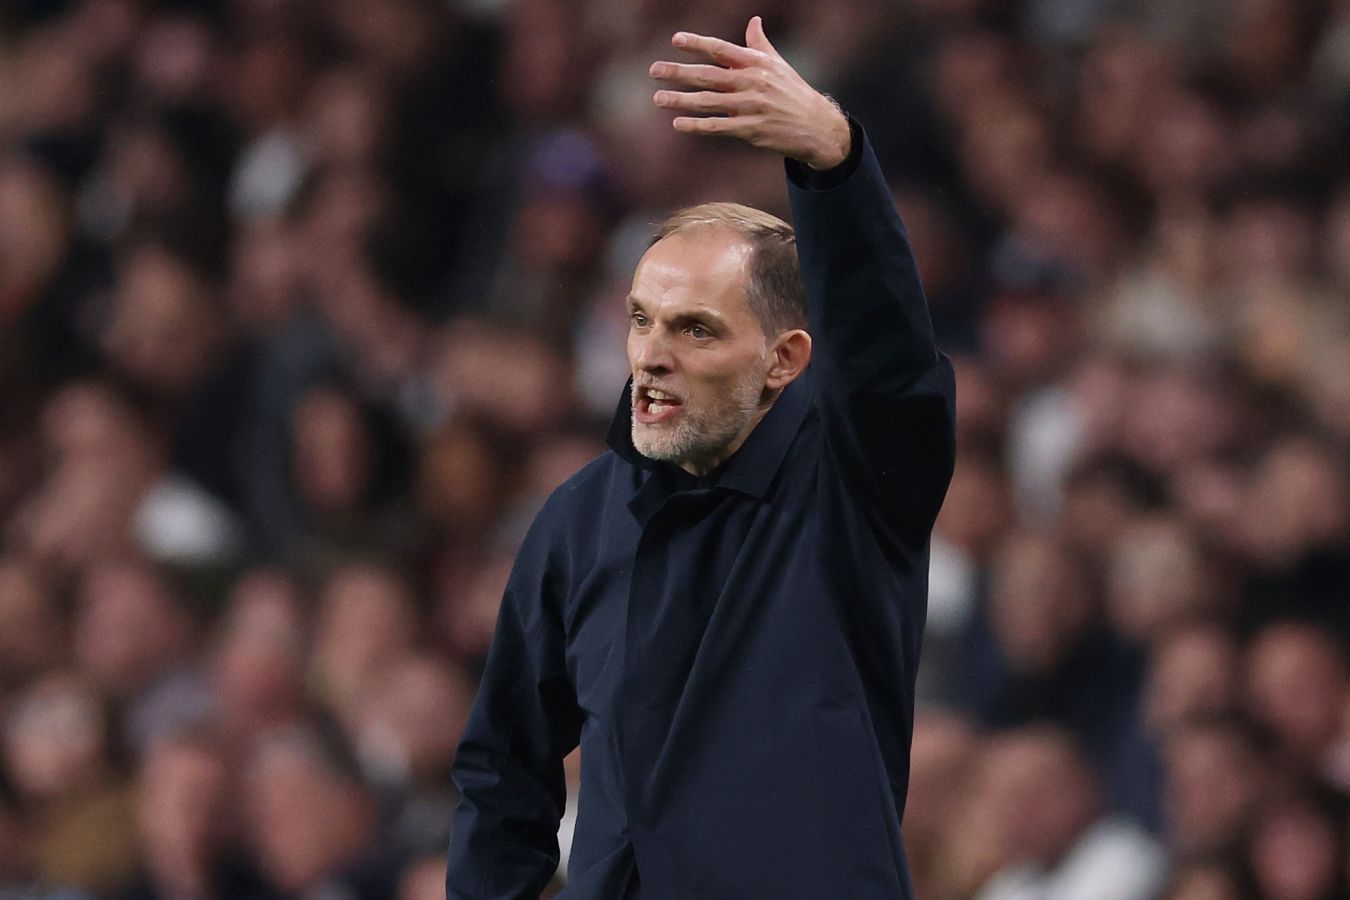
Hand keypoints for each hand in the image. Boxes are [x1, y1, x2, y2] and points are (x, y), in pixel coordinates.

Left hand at [649, 16, 850, 170]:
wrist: (817, 126)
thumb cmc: (793, 92)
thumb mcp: (778, 65)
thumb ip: (759, 44)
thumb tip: (753, 20)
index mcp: (756, 63)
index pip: (721, 49)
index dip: (697, 44)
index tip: (676, 40)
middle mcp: (752, 82)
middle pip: (708, 75)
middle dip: (679, 72)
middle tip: (654, 70)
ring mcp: (751, 106)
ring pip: (708, 102)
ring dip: (680, 100)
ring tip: (658, 99)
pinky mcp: (751, 129)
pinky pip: (718, 127)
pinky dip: (697, 126)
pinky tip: (678, 123)